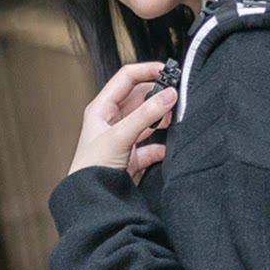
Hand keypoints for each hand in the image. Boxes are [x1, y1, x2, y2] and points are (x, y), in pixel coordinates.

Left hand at [68, 61, 177, 183]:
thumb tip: (169, 95)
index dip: (147, 71)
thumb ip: (146, 115)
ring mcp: (125, 139)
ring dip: (162, 121)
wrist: (92, 198)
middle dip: (158, 97)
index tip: (169, 71)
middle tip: (177, 98)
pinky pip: (154, 147)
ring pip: (149, 122)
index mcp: (102, 108)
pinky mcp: (135, 158)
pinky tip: (170, 149)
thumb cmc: (93, 166)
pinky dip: (163, 147)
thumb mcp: (121, 135)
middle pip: (141, 99)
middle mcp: (113, 121)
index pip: (127, 79)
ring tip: (175, 120)